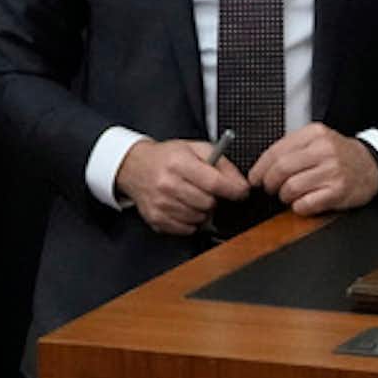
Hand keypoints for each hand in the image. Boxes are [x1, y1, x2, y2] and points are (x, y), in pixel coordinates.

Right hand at [115, 138, 248, 235]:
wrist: (135, 167)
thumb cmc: (168, 157)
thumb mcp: (197, 149)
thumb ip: (222, 164)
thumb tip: (241, 183)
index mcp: (179, 163)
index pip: (215, 183)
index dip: (234, 190)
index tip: (242, 191)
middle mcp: (167, 184)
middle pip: (208, 203)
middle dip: (215, 198)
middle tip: (208, 190)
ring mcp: (160, 204)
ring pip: (199, 218)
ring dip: (203, 210)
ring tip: (193, 196)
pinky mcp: (156, 219)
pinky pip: (186, 229)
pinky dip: (191, 220)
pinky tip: (184, 206)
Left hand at [249, 123, 377, 215]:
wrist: (372, 165)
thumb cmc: (341, 156)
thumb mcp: (318, 141)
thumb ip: (292, 148)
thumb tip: (261, 168)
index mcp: (315, 134)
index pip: (276, 151)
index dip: (260, 169)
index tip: (255, 178)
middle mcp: (324, 150)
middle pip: (280, 170)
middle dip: (270, 184)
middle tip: (271, 189)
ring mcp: (333, 171)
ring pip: (291, 188)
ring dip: (285, 196)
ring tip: (291, 195)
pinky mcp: (338, 191)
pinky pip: (305, 204)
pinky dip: (299, 207)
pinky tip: (304, 202)